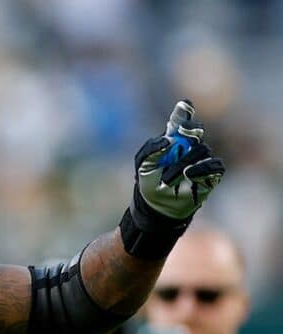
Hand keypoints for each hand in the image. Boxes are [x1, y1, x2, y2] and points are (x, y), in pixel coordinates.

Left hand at [134, 100, 224, 219]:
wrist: (157, 204)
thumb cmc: (149, 181)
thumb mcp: (142, 165)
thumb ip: (151, 149)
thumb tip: (169, 140)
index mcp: (171, 140)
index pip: (179, 121)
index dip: (184, 112)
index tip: (185, 104)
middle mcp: (188, 146)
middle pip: (195, 129)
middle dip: (190, 129)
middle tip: (183, 133)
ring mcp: (199, 159)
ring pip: (202, 149)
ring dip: (184, 162)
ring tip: (169, 178)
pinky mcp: (210, 174)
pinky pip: (214, 165)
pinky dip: (202, 168)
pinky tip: (189, 174)